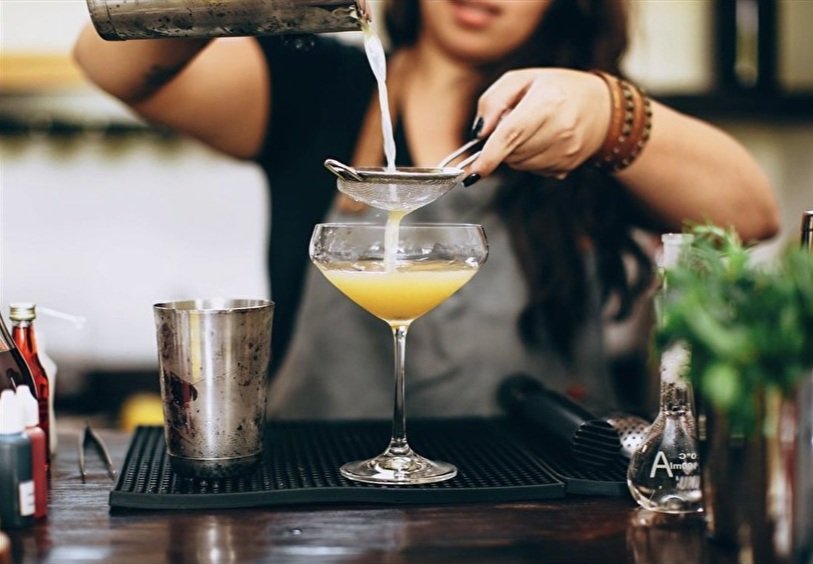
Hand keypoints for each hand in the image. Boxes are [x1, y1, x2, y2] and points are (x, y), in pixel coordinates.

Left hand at [469, 68, 610, 178]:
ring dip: (514, 151)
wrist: (603, 108)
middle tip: (516, 121)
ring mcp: (566, 151)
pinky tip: (543, 141)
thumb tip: (479, 134)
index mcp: (547, 101)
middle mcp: (560, 129)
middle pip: (511, 152)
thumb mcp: (522, 79)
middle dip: (502, 143)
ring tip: (533, 129)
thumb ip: (493, 101)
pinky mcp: (566, 167)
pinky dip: (529, 158)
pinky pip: (532, 170)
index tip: (474, 171)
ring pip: (519, 164)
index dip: (489, 155)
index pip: (511, 134)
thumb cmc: (557, 89)